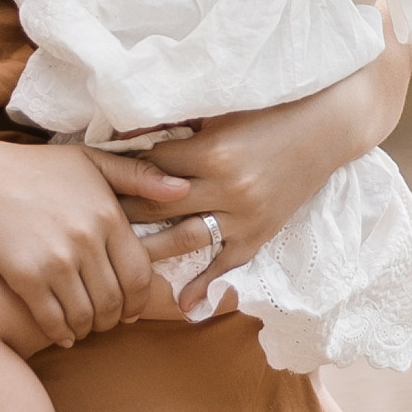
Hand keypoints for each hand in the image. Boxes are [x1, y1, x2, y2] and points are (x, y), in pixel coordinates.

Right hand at [0, 139, 160, 349]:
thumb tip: (183, 188)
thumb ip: (137, 175)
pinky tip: (61, 334)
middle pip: (114, 300)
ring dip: (88, 329)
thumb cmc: (32, 168)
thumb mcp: (87, 161)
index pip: (140, 273)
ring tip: (84, 327)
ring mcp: (55, 260)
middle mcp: (87, 240)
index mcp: (107, 213)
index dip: (140, 299)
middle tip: (107, 322)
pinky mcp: (25, 276)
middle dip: (114, 319)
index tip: (132, 309)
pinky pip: (53, 319)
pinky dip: (61, 333)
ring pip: (86, 315)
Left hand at [90, 48, 411, 312]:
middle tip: (83, 223)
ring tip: (111, 259)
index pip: (148, 169)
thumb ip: (174, 121)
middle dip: (118, 215)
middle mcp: (226, 187)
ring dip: (145, 250)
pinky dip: (203, 284)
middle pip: (156, 208)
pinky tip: (181, 304)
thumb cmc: (270, 108)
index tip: (88, 180)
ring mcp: (244, 215)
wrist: (328, 125)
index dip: (117, 174)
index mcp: (211, 150)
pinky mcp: (260, 233)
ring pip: (182, 240)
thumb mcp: (219, 108)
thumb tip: (121, 133)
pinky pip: (225, 264)